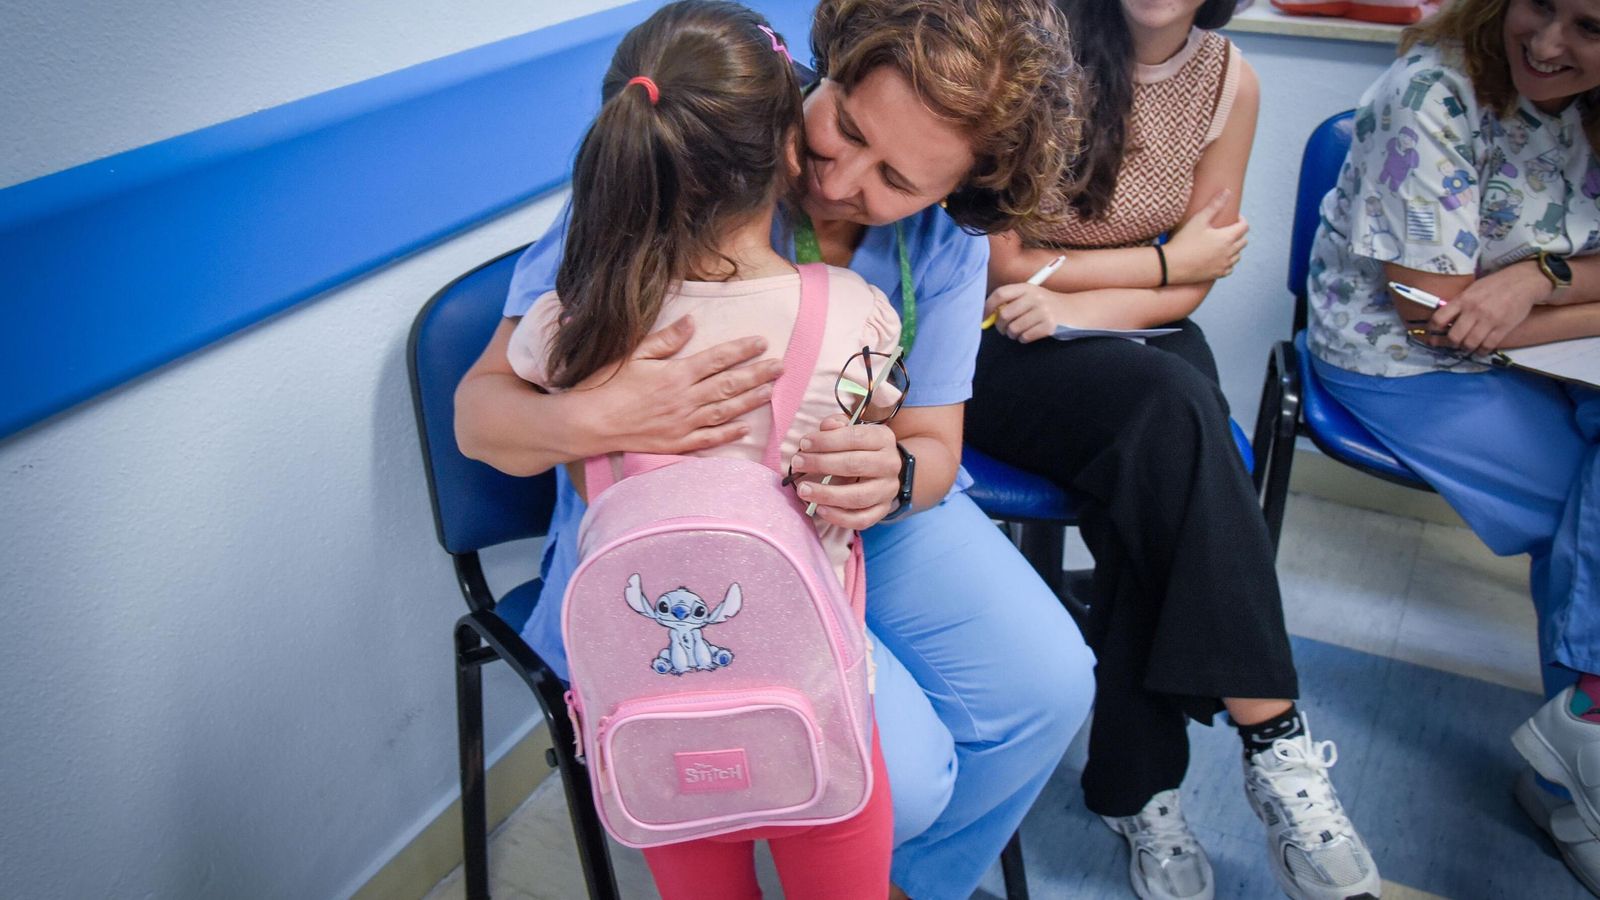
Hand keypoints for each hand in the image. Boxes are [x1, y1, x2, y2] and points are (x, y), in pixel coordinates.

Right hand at [576, 316, 783, 453]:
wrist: (590, 423)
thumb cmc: (607, 384)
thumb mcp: (634, 354)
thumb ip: (666, 339)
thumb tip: (692, 321)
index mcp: (676, 374)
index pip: (718, 359)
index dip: (742, 350)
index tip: (762, 342)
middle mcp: (685, 399)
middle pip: (729, 385)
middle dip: (758, 374)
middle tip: (780, 367)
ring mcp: (683, 424)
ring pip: (725, 411)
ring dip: (751, 401)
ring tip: (771, 391)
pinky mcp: (677, 443)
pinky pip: (709, 439)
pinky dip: (729, 434)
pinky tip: (746, 428)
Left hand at [786, 415, 899, 528]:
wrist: (884, 468)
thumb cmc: (860, 446)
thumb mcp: (851, 429)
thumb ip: (837, 425)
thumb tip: (826, 427)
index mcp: (883, 438)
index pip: (855, 437)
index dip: (827, 440)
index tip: (804, 443)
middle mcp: (890, 464)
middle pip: (854, 465)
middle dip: (821, 464)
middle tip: (797, 463)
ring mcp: (888, 489)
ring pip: (857, 496)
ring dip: (827, 494)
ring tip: (803, 489)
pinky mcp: (882, 510)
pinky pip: (862, 519)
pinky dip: (839, 517)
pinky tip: (820, 509)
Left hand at [983, 283, 1072, 342]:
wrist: (1074, 311)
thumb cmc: (1045, 306)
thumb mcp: (1030, 297)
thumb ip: (1010, 303)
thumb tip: (986, 317)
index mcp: (1027, 287)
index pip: (1000, 294)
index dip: (987, 307)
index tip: (983, 318)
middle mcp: (1035, 297)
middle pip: (1004, 315)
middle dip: (1000, 327)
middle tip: (1004, 330)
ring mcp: (1043, 311)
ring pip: (1013, 329)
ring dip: (1013, 334)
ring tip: (1019, 331)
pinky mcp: (1050, 326)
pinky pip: (1025, 337)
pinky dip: (1023, 339)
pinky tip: (1030, 334)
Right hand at [1163, 190, 1248, 283]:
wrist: (1171, 265)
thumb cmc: (1184, 241)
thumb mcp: (1198, 220)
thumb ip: (1215, 205)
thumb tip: (1227, 191)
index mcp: (1227, 238)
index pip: (1245, 227)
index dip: (1241, 220)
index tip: (1232, 218)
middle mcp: (1229, 252)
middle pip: (1243, 241)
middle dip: (1238, 233)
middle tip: (1226, 230)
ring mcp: (1224, 265)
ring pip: (1238, 255)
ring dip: (1234, 248)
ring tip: (1222, 243)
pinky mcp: (1217, 274)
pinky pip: (1230, 268)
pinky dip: (1228, 262)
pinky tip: (1219, 257)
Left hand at [1429, 261, 1547, 353]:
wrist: (1523, 282)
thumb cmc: (1496, 284)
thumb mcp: (1473, 289)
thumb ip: (1460, 303)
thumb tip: (1446, 319)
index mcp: (1463, 299)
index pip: (1439, 318)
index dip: (1433, 329)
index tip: (1433, 333)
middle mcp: (1474, 311)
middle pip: (1454, 336)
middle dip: (1450, 343)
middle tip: (1452, 343)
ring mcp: (1489, 321)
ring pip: (1469, 344)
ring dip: (1465, 348)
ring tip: (1466, 346)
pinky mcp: (1503, 328)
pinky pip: (1487, 346)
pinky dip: (1481, 351)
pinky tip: (1480, 349)